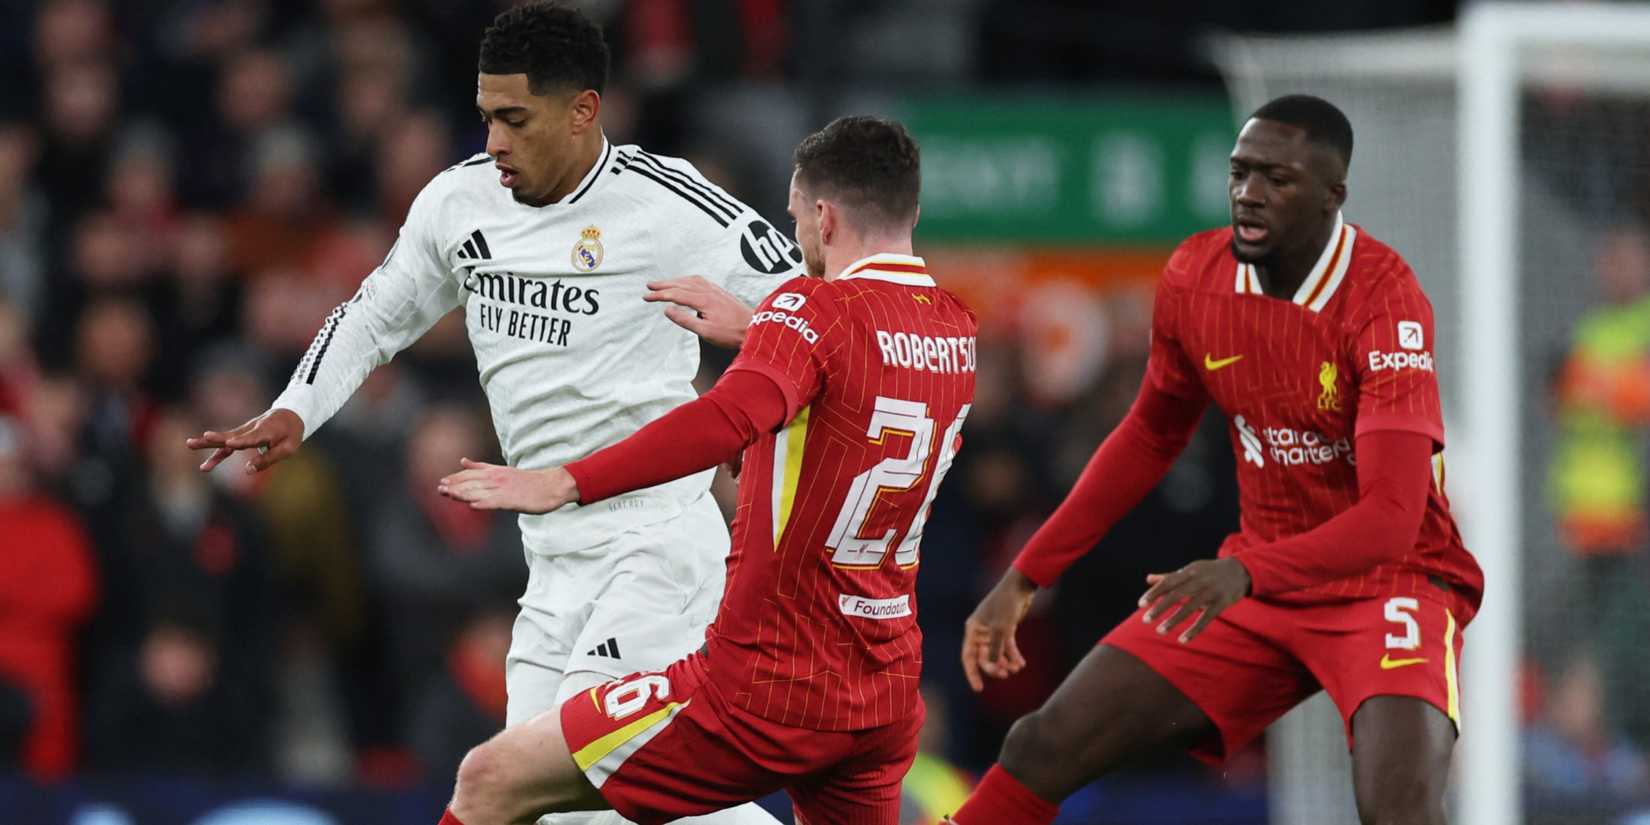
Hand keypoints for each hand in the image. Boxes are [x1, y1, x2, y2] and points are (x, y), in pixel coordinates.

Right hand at [186, 408, 304, 473]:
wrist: (290, 415)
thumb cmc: (290, 433)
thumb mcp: (288, 448)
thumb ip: (268, 459)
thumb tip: (247, 471)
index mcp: (267, 430)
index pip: (253, 437)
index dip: (242, 441)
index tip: (230, 443)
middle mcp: (252, 429)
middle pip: (233, 434)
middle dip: (217, 437)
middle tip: (202, 437)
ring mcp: (245, 431)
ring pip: (225, 438)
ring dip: (208, 443)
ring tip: (189, 444)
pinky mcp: (241, 435)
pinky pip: (227, 445)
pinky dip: (217, 453)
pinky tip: (205, 466)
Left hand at [437, 458, 578, 513]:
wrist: (552, 485)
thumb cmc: (529, 481)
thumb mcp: (504, 470)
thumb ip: (482, 466)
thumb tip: (463, 461)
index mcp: (495, 472)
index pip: (471, 474)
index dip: (456, 478)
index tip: (442, 482)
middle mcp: (498, 479)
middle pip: (472, 482)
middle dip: (455, 485)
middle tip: (440, 489)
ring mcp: (504, 490)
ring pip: (480, 492)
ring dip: (463, 493)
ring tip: (449, 494)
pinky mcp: (513, 501)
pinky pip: (495, 503)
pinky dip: (483, 504)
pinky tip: (473, 506)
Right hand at [644, 276, 752, 347]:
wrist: (754, 329)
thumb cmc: (731, 333)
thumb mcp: (705, 332)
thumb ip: (685, 320)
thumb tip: (667, 310)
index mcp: (703, 300)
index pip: (675, 294)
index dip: (659, 295)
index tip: (646, 297)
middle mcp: (709, 291)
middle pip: (681, 284)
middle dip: (664, 284)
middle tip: (649, 286)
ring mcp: (716, 290)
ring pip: (691, 280)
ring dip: (675, 280)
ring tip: (664, 283)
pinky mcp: (720, 292)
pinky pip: (700, 281)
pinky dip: (688, 280)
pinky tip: (687, 283)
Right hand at [961, 568, 1036, 691]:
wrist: (1020, 587)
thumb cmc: (1006, 604)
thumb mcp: (1000, 629)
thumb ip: (995, 649)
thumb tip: (990, 667)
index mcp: (973, 630)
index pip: (968, 656)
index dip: (972, 673)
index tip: (979, 688)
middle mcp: (981, 632)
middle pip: (984, 657)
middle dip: (994, 667)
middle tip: (1005, 674)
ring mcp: (993, 631)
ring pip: (997, 654)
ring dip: (1005, 663)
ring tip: (1016, 668)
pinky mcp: (1006, 630)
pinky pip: (1007, 648)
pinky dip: (1013, 656)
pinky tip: (1021, 664)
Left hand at [1139, 558, 1251, 643]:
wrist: (1240, 571)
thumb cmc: (1209, 572)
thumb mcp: (1190, 570)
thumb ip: (1169, 576)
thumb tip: (1148, 579)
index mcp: (1189, 571)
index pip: (1168, 582)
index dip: (1154, 592)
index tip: (1140, 604)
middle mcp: (1199, 580)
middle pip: (1176, 594)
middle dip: (1159, 607)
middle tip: (1145, 620)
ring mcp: (1212, 591)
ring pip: (1190, 607)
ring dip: (1174, 620)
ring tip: (1160, 631)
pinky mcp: (1222, 603)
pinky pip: (1206, 618)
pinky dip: (1194, 630)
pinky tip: (1182, 640)